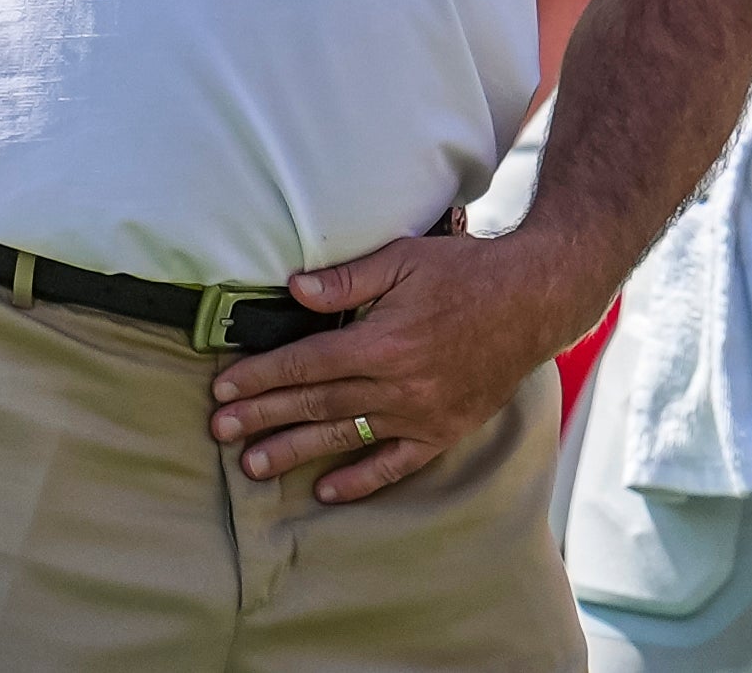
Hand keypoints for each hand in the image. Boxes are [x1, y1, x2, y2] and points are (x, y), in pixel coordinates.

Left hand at [208, 230, 586, 504]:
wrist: (532, 300)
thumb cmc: (464, 271)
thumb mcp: (402, 258)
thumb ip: (345, 279)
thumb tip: (293, 289)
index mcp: (382, 341)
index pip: (306, 364)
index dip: (261, 376)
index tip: (223, 388)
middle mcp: (398, 385)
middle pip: (316, 404)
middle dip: (263, 417)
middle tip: (219, 431)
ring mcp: (421, 414)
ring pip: (346, 436)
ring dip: (295, 452)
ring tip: (253, 466)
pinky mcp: (443, 431)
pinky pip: (396, 463)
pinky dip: (361, 479)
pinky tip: (327, 492)